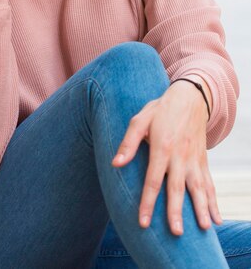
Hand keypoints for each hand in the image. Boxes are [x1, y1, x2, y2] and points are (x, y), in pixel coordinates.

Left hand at [111, 81, 222, 235]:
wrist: (190, 98)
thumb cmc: (161, 109)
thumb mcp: (140, 119)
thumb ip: (128, 142)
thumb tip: (116, 164)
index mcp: (162, 147)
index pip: (153, 180)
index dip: (148, 202)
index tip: (143, 222)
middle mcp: (180, 156)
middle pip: (177, 188)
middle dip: (176, 211)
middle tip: (177, 233)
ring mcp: (194, 159)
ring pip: (199, 188)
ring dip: (201, 208)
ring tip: (203, 228)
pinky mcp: (203, 160)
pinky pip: (209, 183)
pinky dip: (214, 201)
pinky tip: (216, 219)